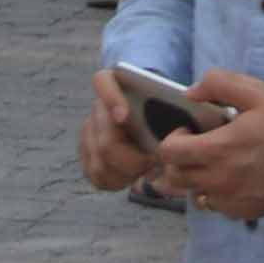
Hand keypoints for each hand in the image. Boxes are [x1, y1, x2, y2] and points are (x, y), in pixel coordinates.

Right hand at [80, 71, 165, 200]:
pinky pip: (96, 176)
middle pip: (106, 142)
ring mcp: (88, 131)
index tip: (125, 116)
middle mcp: (97, 107)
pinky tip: (131, 175)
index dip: (111, 99)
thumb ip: (167, 106)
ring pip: (100, 164)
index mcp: (113, 83)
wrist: (148, 118)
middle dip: (132, 160)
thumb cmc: (161, 107)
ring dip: (125, 173)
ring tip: (145, 168)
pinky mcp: (85, 154)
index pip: (102, 81)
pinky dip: (116, 181)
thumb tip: (177, 127)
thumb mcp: (167, 100)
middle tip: (153, 162)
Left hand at [166, 76, 263, 220]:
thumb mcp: (257, 92)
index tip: (190, 130)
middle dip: (177, 160)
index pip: (170, 153)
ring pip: (193, 195)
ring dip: (194, 179)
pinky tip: (231, 177)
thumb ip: (220, 84)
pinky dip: (214, 193)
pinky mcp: (243, 213)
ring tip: (212, 162)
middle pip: (174, 179)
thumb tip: (191, 92)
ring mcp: (230, 201)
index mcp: (219, 149)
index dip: (172, 139)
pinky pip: (215, 206)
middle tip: (196, 146)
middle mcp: (219, 180)